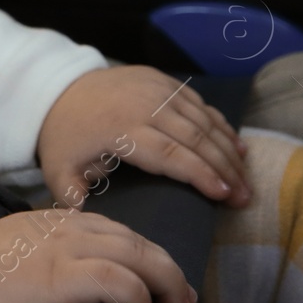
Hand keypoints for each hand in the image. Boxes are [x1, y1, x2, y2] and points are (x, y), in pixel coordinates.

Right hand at [0, 210, 196, 302]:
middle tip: (183, 298)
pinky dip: (139, 296)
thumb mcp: (15, 266)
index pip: (112, 229)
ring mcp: (61, 250)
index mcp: (49, 223)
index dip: (145, 254)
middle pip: (132, 238)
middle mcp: (60, 229)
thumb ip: (46, 264)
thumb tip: (78, 289)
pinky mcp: (60, 278)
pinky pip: (117, 280)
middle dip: (166, 267)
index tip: (162, 281)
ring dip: (165, 281)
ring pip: (134, 253)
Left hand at [37, 66, 249, 208]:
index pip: (170, 154)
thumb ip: (73, 199)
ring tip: (246, 178)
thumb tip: (86, 224)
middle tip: (245, 197)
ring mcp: (154, 87)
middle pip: (195, 137)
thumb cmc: (64, 137)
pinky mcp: (160, 78)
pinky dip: (219, 125)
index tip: (225, 196)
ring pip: (202, 119)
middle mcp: (142, 104)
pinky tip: (236, 146)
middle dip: (225, 168)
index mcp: (121, 128)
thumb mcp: (59, 170)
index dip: (201, 175)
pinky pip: (197, 103)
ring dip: (228, 149)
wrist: (56, 89)